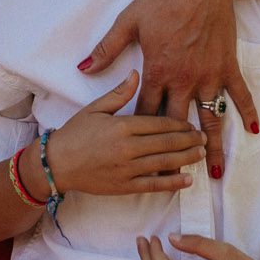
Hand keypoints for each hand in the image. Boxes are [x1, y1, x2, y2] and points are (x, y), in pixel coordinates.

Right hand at [42, 71, 203, 198]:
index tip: (191, 123)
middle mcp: (128, 147)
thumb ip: (119, 93)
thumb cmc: (74, 133)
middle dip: (188, 140)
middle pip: (166, 142)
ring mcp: (127, 169)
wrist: (56, 164)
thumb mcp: (95, 108)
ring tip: (201, 154)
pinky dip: (173, 183)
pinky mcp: (125, 186)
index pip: (158, 123)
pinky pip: (154, 185)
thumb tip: (136, 73)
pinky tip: (187, 180)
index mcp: (122, 125)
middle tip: (204, 137)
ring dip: (186, 158)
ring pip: (165, 163)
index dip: (178, 124)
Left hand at [80, 0, 254, 179]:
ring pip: (211, 118)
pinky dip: (248, 112)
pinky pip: (240, 94)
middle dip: (175, 150)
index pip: (145, 111)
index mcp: (157, 71)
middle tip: (175, 173)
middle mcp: (184, 80)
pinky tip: (252, 130)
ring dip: (212, 145)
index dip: (140, 134)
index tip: (137, 155)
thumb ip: (108, 49)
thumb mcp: (129, 21)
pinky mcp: (228, 66)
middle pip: (177, 123)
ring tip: (214, 173)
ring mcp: (209, 75)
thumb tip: (84, 69)